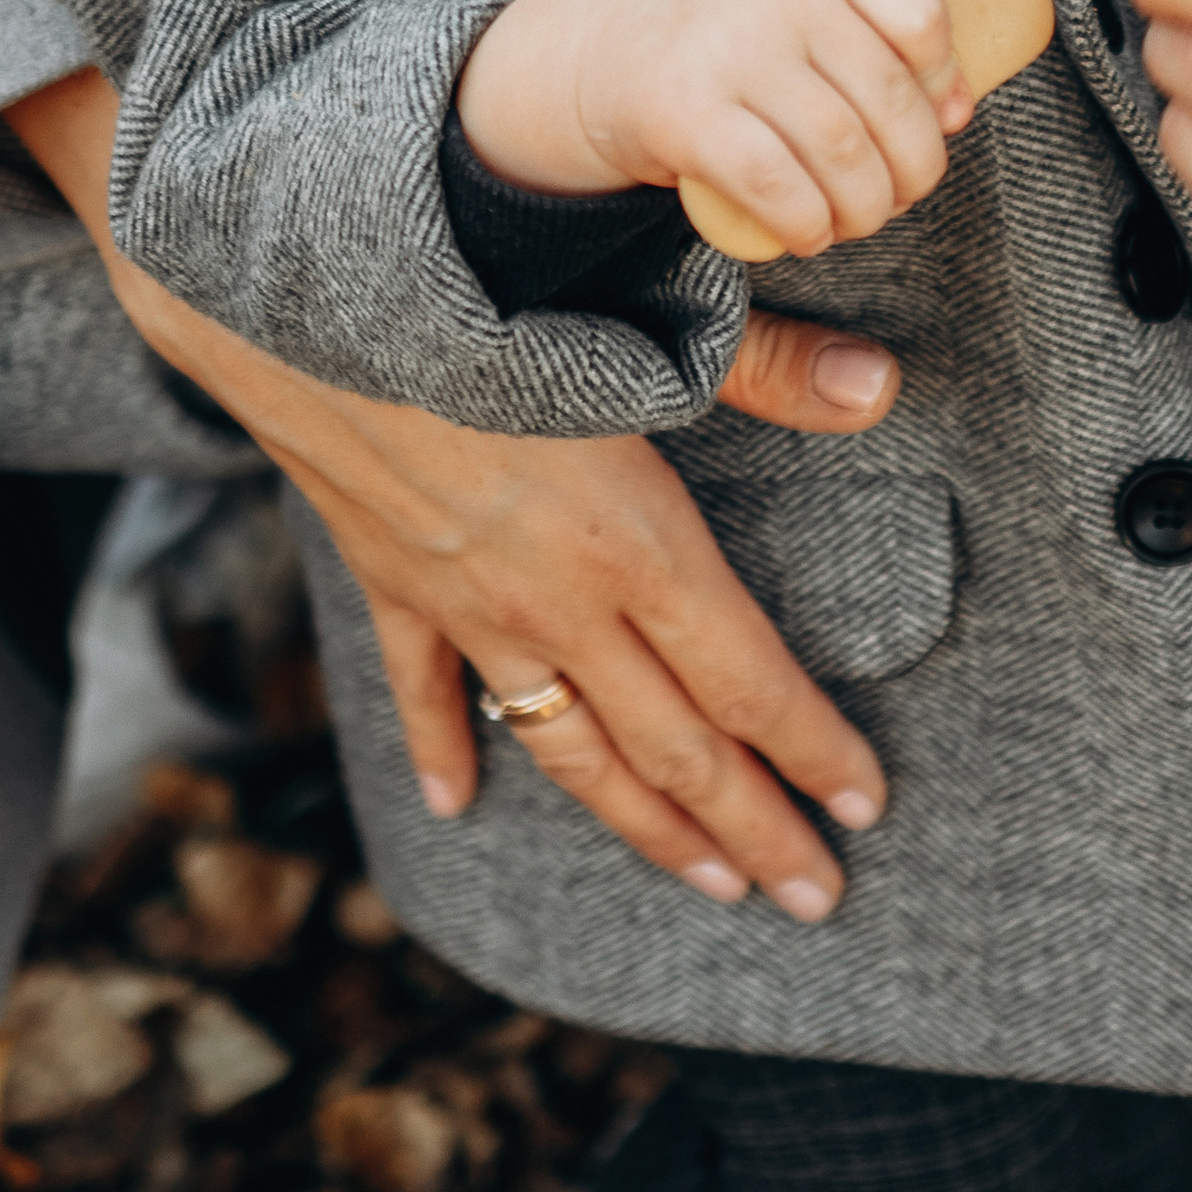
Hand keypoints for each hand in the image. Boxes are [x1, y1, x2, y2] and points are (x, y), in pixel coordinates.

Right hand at [6, 68, 906, 916]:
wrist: (309, 299)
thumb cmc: (491, 295)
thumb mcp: (643, 326)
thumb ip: (770, 366)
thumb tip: (882, 385)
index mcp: (634, 541)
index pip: (747, 679)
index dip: (812, 749)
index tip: (866, 807)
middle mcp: (559, 600)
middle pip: (674, 748)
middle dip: (753, 829)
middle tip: (816, 896)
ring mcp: (471, 607)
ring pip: (569, 749)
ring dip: (644, 824)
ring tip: (710, 880)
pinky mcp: (394, 583)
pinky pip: (428, 689)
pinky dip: (445, 751)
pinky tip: (457, 804)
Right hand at [455, 0, 970, 255]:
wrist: (591, 41)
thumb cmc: (724, 30)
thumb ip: (878, 36)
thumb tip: (957, 110)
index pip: (920, 11)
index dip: (944, 79)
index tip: (936, 117)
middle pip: (888, 98)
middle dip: (911, 170)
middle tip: (895, 197)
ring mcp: (728, 45)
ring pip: (842, 151)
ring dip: (864, 208)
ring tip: (854, 220)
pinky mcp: (686, 112)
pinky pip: (780, 186)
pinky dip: (808, 226)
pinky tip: (806, 234)